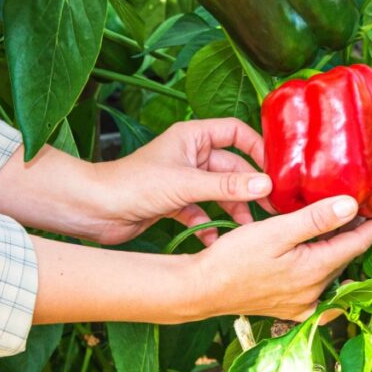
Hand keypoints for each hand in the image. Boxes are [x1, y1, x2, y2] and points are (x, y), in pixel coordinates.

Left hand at [88, 118, 272, 245]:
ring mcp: (183, 179)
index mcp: (192, 136)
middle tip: (271, 207)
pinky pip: (203, 211)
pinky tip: (215, 239)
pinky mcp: (175, 202)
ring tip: (247, 228)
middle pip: (232, 166)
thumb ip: (227, 186)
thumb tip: (265, 184)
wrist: (95, 210)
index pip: (236, 132)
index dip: (257, 147)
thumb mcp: (186, 184)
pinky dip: (210, 224)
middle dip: (249, 187)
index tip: (275, 170)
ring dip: (233, 209)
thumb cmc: (132, 184)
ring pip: (220, 192)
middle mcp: (190, 155)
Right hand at [187, 197, 371, 321]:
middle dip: (354, 234)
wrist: (201, 289)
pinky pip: (319, 295)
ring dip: (337, 251)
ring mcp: (301, 304)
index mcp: (315, 270)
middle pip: (344, 258)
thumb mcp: (275, 231)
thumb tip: (351, 206)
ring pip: (331, 273)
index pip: (357, 244)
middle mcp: (314, 292)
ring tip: (338, 227)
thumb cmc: (233, 258)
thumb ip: (314, 219)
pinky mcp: (288, 309)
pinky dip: (326, 277)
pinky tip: (323, 268)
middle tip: (359, 208)